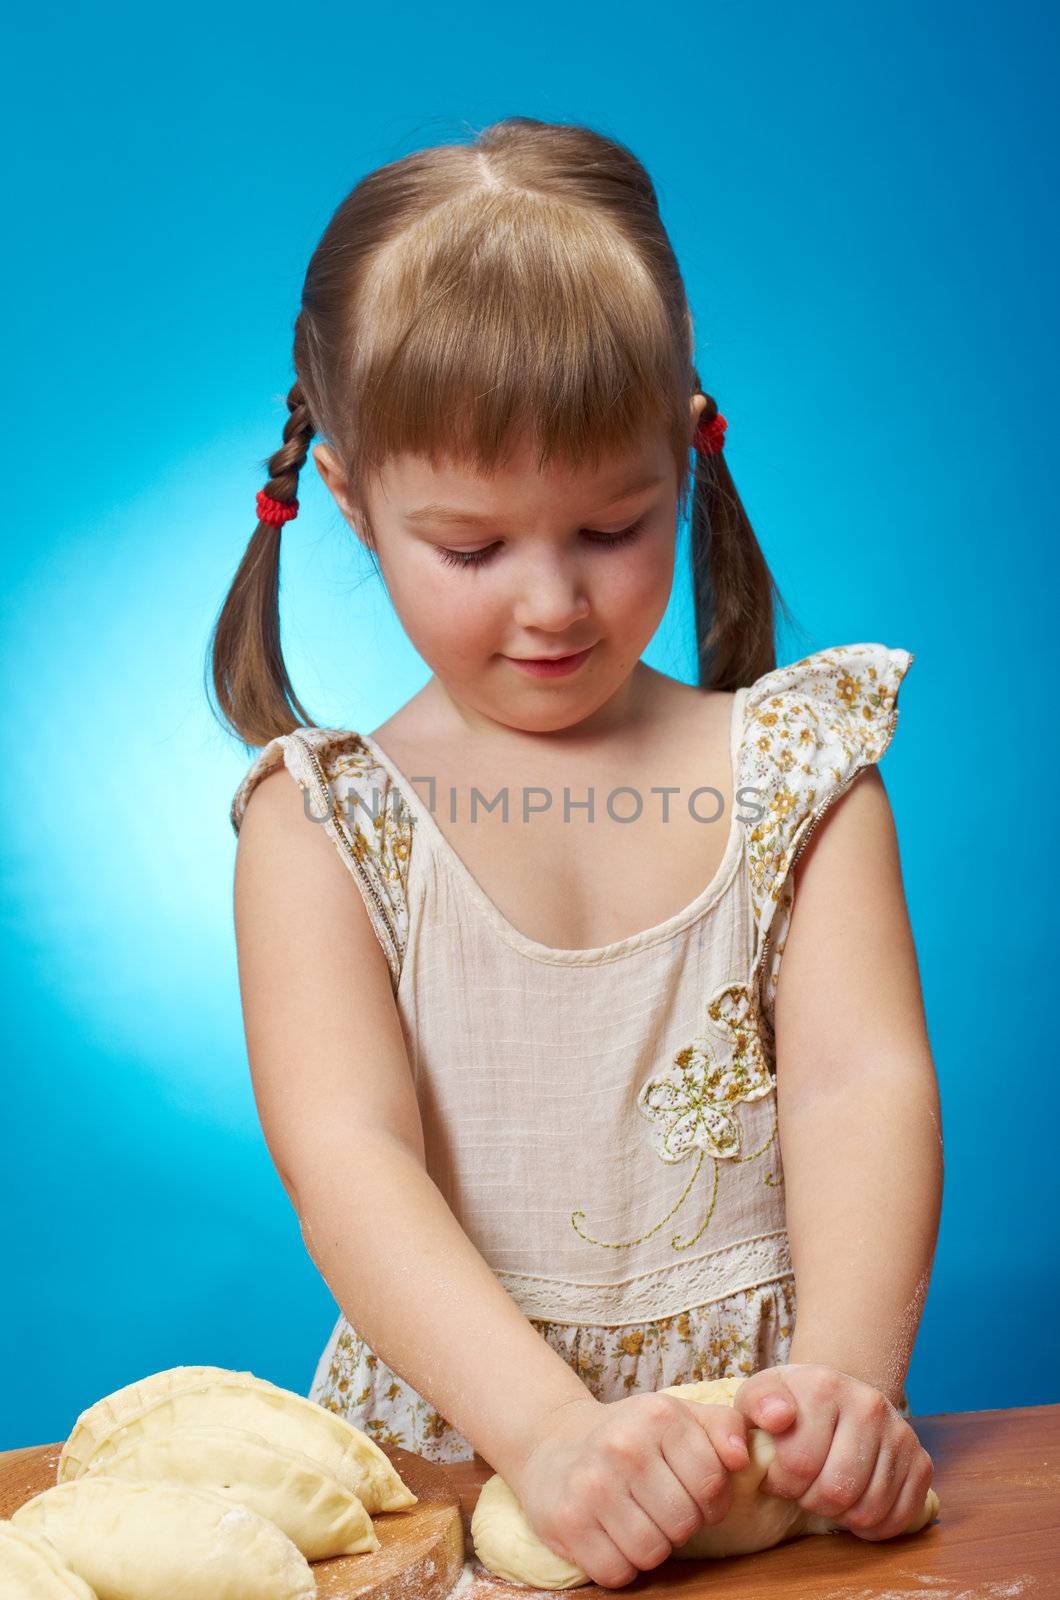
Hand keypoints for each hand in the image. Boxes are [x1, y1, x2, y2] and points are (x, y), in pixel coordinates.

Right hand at [507, 1390, 751, 1588]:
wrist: (553, 1444)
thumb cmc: (630, 1436)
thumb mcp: (678, 1418)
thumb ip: (723, 1427)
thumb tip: (742, 1458)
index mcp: (659, 1415)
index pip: (713, 1484)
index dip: (712, 1501)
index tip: (691, 1493)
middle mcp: (623, 1445)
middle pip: (684, 1523)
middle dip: (679, 1524)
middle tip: (659, 1508)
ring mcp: (592, 1484)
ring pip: (652, 1553)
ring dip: (650, 1547)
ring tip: (636, 1520)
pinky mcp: (567, 1521)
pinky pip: (617, 1572)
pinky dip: (619, 1564)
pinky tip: (610, 1534)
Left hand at [732, 1363, 934, 1541]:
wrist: (836, 1397)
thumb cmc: (791, 1405)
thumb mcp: (759, 1397)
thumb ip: (756, 1404)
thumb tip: (777, 1417)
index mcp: (825, 1386)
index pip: (799, 1463)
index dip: (781, 1483)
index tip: (777, 1476)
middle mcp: (869, 1405)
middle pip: (837, 1491)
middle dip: (811, 1502)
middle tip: (803, 1489)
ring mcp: (900, 1433)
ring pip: (868, 1510)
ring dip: (840, 1516)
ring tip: (826, 1494)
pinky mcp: (922, 1461)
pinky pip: (899, 1518)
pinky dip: (873, 1527)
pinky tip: (853, 1507)